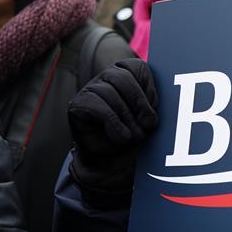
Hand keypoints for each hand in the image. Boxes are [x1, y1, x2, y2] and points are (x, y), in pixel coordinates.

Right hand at [67, 59, 157, 203]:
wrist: (112, 163)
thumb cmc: (134, 134)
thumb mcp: (149, 116)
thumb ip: (153, 103)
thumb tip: (154, 105)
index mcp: (127, 73)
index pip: (138, 68)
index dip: (148, 89)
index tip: (153, 110)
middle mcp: (107, 77)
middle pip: (122, 77)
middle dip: (139, 102)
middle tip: (148, 125)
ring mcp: (90, 89)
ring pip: (109, 92)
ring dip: (127, 117)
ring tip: (134, 136)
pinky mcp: (78, 105)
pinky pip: (97, 106)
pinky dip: (113, 123)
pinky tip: (121, 137)